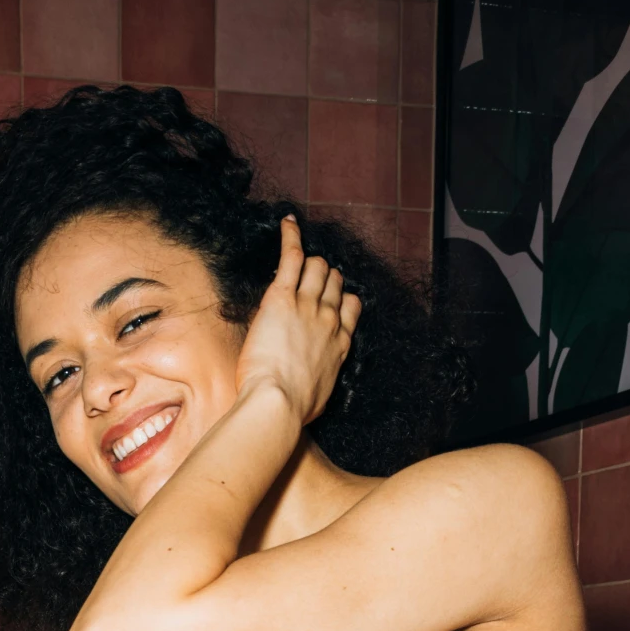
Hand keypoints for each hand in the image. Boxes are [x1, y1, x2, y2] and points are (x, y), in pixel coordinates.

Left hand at [235, 215, 361, 422]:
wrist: (278, 403)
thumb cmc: (294, 409)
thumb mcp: (319, 395)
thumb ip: (321, 376)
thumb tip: (313, 381)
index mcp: (340, 343)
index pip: (351, 305)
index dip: (341, 298)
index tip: (331, 299)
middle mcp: (329, 318)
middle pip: (334, 282)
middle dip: (323, 277)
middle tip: (307, 280)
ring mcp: (308, 305)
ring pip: (317, 267)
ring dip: (308, 263)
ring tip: (297, 261)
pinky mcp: (283, 297)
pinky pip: (291, 256)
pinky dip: (291, 236)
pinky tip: (288, 222)